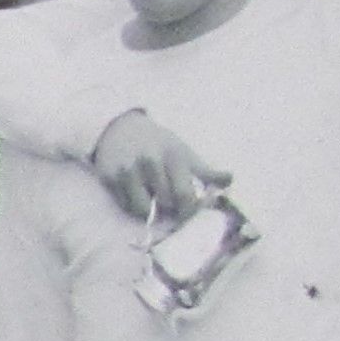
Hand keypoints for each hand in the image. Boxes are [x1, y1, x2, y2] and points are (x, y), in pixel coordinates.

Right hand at [89, 110, 231, 227]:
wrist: (118, 128)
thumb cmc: (156, 142)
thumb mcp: (182, 150)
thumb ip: (204, 169)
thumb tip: (230, 180)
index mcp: (173, 156)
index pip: (185, 194)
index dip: (190, 210)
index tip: (190, 212)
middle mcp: (149, 163)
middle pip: (164, 203)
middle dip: (171, 211)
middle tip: (174, 210)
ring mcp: (127, 172)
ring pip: (142, 209)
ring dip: (151, 212)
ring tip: (155, 205)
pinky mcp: (109, 179)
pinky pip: (124, 205)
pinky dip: (133, 207)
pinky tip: (138, 198)